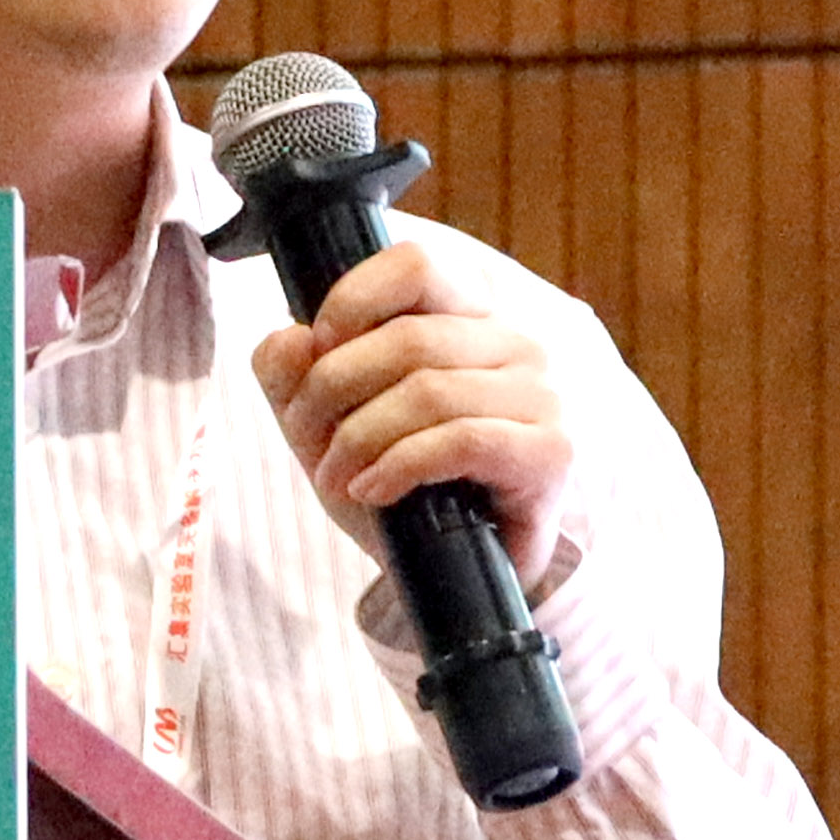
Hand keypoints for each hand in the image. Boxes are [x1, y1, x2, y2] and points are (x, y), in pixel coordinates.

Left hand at [252, 237, 577, 582]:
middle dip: (333, 390)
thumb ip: (294, 375)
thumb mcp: (329, 425)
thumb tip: (289, 340)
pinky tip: (373, 490)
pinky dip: (400, 466)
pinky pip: (461, 440)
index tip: (317, 350)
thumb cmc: (401, 485)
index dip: (351, 301)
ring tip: (337, 476)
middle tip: (307, 437)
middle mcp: (517, 342)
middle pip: (407, 338)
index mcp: (470, 315)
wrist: (458, 573)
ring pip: (428, 391)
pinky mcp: (550, 452)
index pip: (415, 266)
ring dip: (359, 439)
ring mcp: (541, 395)